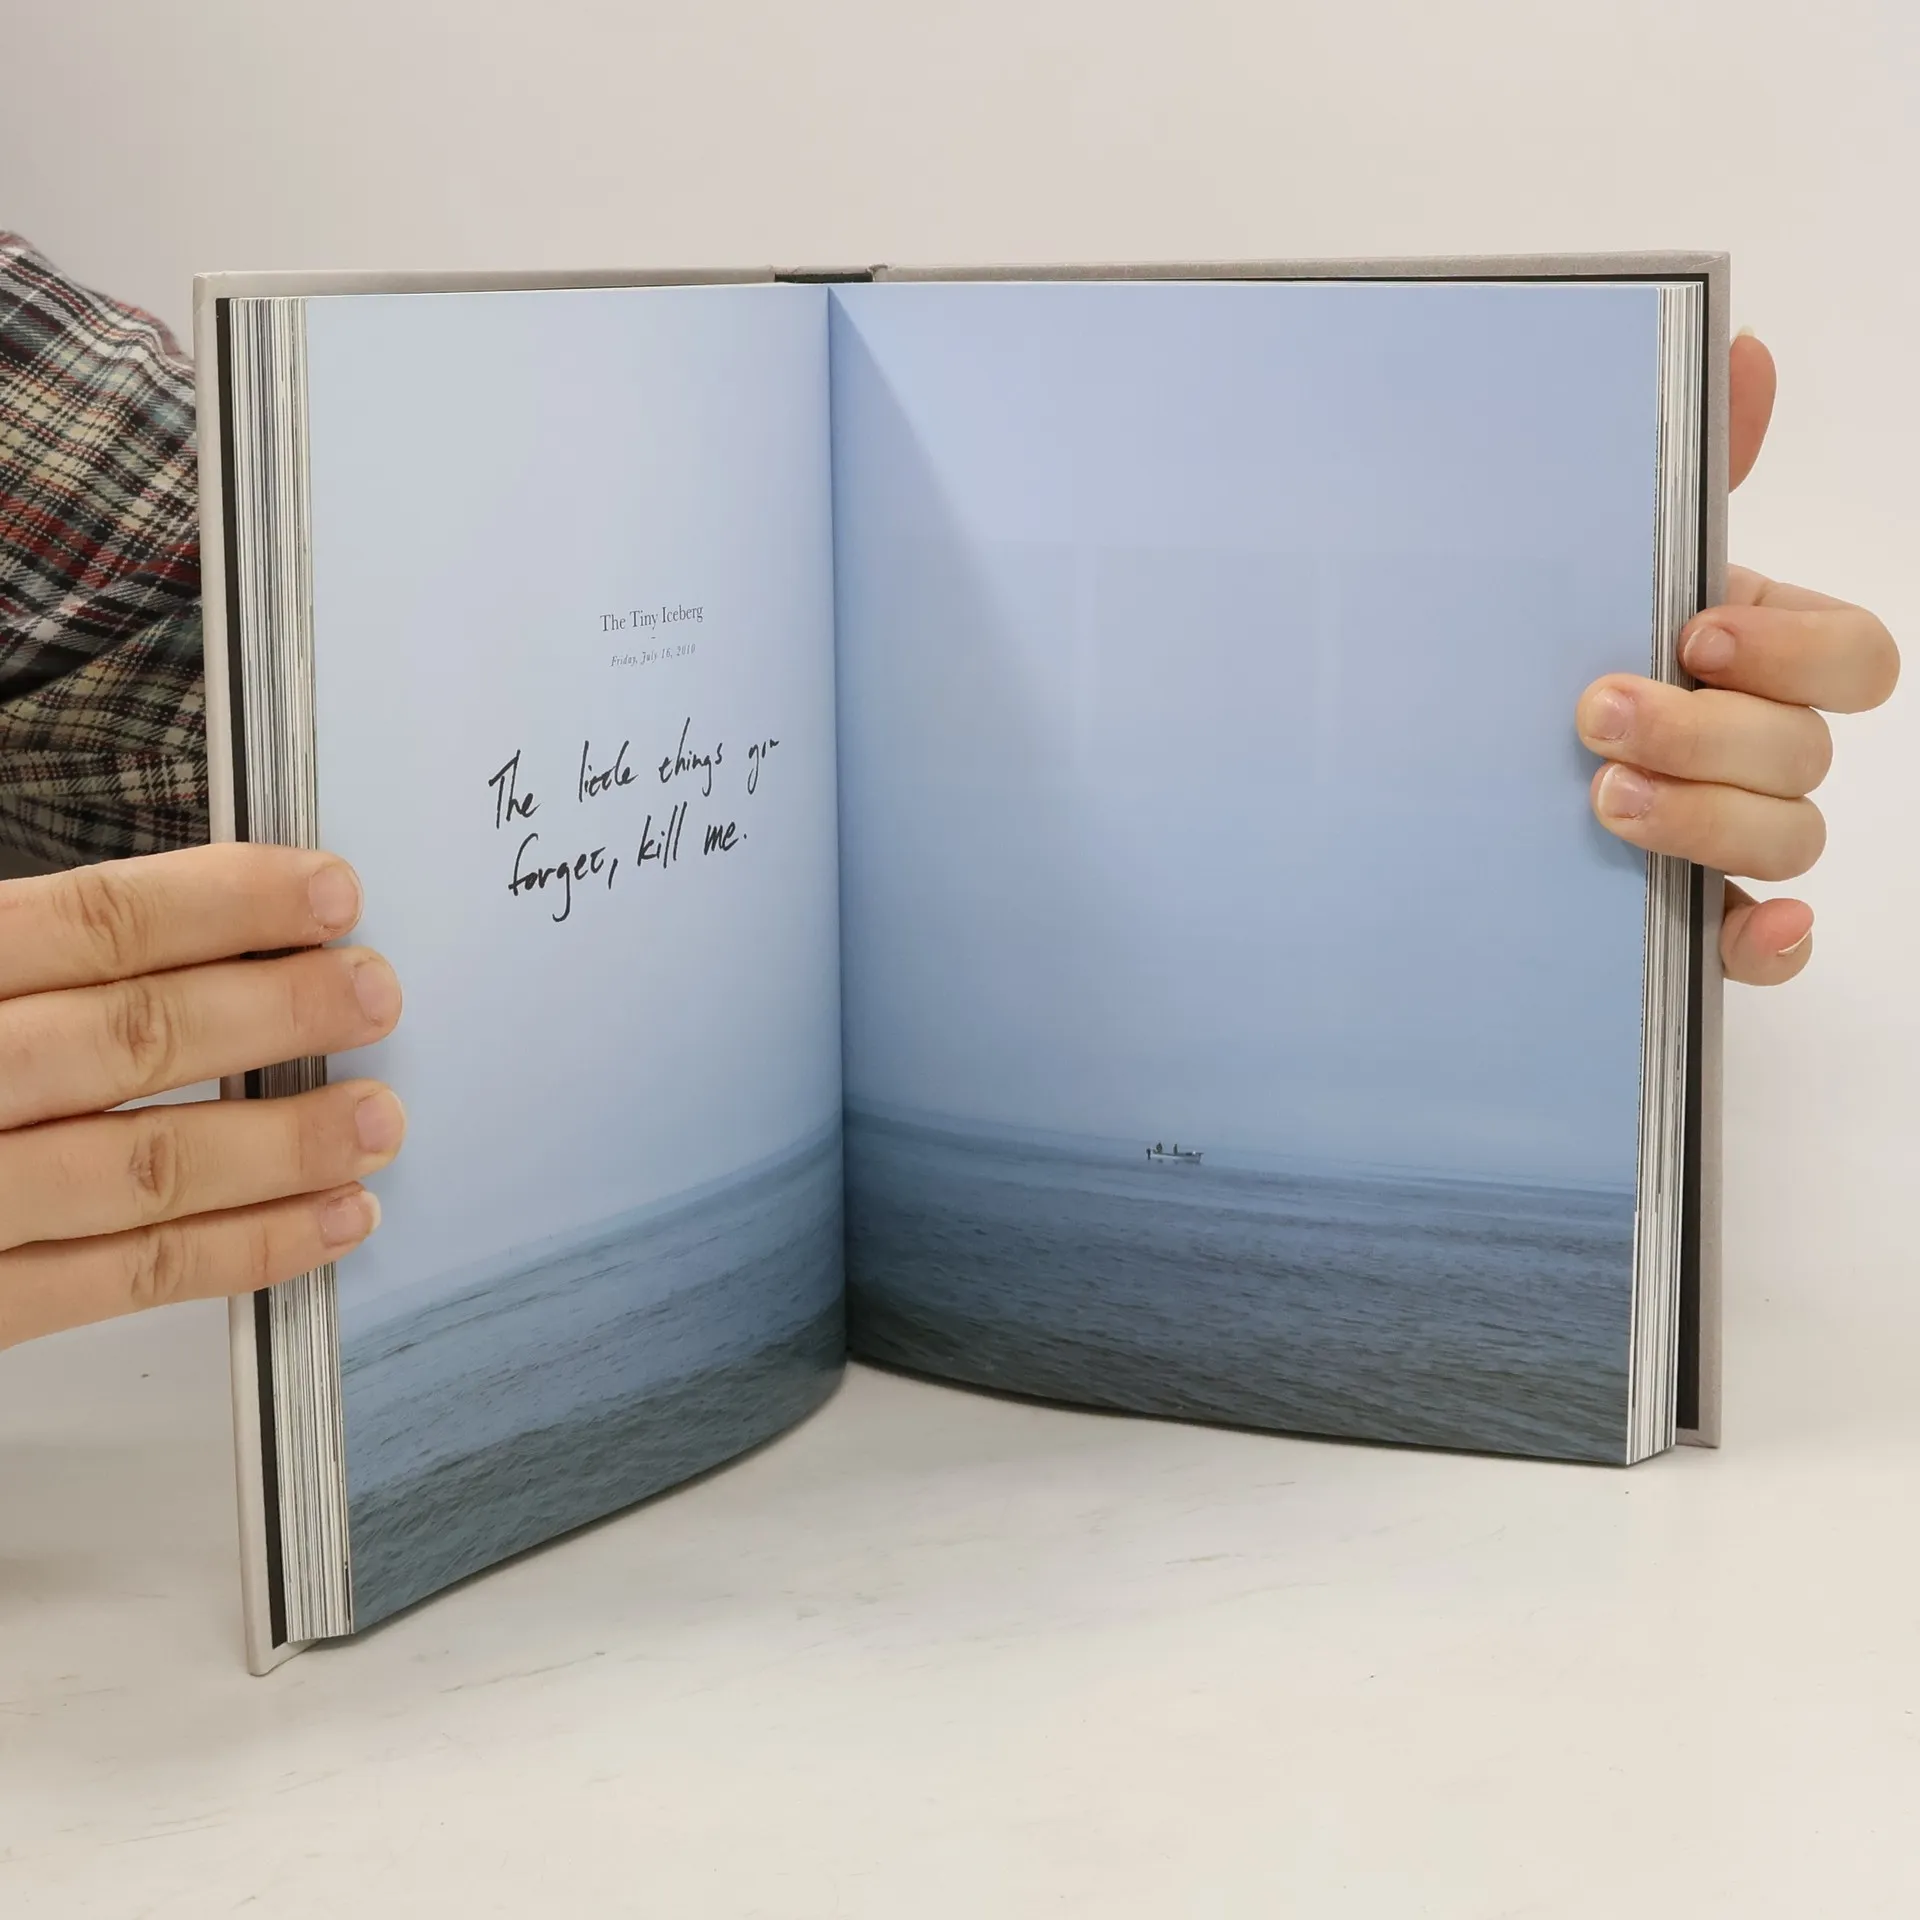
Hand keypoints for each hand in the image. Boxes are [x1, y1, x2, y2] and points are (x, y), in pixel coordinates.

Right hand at [0, 845, 403, 1348]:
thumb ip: (19, 951)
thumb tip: (168, 919)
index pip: (85, 925)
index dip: (220, 902)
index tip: (326, 889)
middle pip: (128, 1041)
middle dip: (273, 1013)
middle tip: (376, 991)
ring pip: (140, 1169)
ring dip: (282, 1145)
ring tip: (380, 1119)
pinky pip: (116, 1280)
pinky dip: (241, 1254)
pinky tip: (330, 1224)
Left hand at [1576, 332, 1898, 983]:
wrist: (1416, 756)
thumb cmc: (1525, 652)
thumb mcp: (1582, 560)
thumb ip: (1672, 468)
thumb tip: (1740, 346)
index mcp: (1743, 652)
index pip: (1851, 656)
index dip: (1792, 650)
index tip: (1696, 632)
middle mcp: (1748, 743)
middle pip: (1807, 750)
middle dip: (1712, 733)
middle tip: (1596, 715)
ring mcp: (1724, 833)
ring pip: (1788, 837)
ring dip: (1710, 822)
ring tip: (1599, 803)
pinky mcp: (1686, 917)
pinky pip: (1762, 944)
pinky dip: (1768, 942)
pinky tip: (1747, 930)